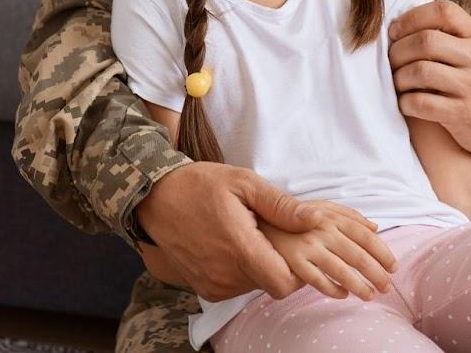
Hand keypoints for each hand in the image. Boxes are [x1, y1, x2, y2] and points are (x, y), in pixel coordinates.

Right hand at [134, 162, 324, 300]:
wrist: (155, 198)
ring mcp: (213, 285)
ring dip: (260, 266)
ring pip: (255, 286)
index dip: (299, 269)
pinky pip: (236, 286)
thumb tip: (315, 220)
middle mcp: (226, 275)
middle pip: (272, 284)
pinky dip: (242, 270)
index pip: (284, 284)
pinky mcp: (205, 288)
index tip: (296, 246)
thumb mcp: (244, 183)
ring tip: (251, 234)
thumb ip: (280, 206)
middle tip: (271, 232)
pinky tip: (234, 244)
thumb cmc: (200, 185)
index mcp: (240, 250)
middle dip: (280, 262)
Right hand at [259, 199, 397, 301]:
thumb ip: (343, 214)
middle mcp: (318, 229)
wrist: (237, 217)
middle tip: (388, 286)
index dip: (380, 251)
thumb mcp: (315, 204)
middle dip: (375, 272)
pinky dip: (331, 288)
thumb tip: (374, 226)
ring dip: (358, 285)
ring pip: (339, 270)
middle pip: (356, 254)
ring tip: (370, 295)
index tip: (393, 265)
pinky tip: (342, 294)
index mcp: (327, 214)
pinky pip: (315, 280)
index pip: (362, 234)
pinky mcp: (290, 262)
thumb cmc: (276, 211)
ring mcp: (304, 246)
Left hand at [387, 0, 470, 156]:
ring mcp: (470, 86)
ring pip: (420, 71)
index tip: (395, 31)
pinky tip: (405, 102)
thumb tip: (398, 24)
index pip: (443, 12)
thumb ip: (446, 33)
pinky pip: (421, 103)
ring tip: (398, 82)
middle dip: (398, 50)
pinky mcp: (460, 114)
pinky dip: (405, 102)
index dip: (412, 17)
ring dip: (399, 77)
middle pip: (426, 41)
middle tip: (391, 60)